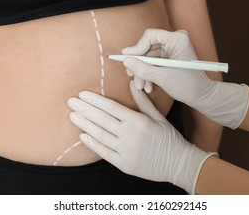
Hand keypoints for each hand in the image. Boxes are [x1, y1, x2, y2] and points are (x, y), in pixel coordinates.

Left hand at [67, 81, 215, 193]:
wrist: (178, 163)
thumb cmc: (169, 138)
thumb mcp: (158, 116)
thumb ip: (142, 101)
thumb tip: (131, 84)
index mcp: (138, 121)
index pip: (111, 107)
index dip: (95, 100)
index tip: (82, 94)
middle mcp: (129, 135)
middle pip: (101, 119)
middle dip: (84, 109)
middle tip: (70, 101)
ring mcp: (125, 151)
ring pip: (99, 135)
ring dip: (84, 124)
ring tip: (72, 115)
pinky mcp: (123, 164)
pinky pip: (104, 152)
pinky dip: (92, 144)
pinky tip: (82, 135)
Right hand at [122, 28, 248, 128]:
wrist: (201, 95)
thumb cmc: (188, 85)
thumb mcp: (163, 78)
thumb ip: (143, 69)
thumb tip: (126, 61)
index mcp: (178, 39)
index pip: (150, 35)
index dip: (136, 47)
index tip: (127, 60)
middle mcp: (174, 40)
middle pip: (146, 46)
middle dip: (138, 64)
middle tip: (131, 76)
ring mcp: (171, 48)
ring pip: (147, 56)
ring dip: (142, 72)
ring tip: (140, 86)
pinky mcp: (168, 56)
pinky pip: (152, 61)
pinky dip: (147, 73)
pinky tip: (147, 85)